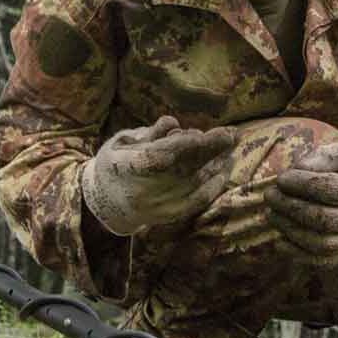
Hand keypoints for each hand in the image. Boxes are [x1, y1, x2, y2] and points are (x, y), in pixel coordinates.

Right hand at [81, 115, 236, 235]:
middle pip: (183, 168)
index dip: (181, 146)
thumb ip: (149, 133)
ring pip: (195, 183)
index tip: (200, 133)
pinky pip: (198, 200)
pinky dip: (213, 185)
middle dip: (208, 150)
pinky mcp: (170, 215)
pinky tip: (224, 169)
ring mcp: (159, 205)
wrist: (107, 204)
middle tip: (230, 133)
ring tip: (231, 145)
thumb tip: (173, 122)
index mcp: (127, 168)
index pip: (158, 156)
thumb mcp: (123, 142)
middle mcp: (145, 190)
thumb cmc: (115, 164)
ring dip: (216, 163)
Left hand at [264, 142, 337, 265]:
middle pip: (326, 219)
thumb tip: (296, 170)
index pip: (334, 189)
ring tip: (271, 214)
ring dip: (291, 230)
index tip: (282, 178)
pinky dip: (297, 253)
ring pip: (322, 244)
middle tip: (270, 195)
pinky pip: (321, 261)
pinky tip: (279, 239)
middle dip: (291, 208)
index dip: (303, 184)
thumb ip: (321, 159)